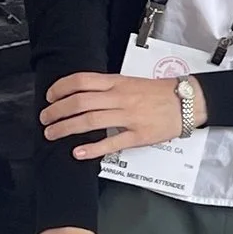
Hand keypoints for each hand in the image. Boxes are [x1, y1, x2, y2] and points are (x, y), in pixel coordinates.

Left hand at [38, 66, 204, 161]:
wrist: (187, 102)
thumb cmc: (158, 92)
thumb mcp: (131, 82)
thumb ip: (107, 87)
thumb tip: (81, 95)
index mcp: (117, 82)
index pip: (82, 81)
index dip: (61, 88)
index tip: (49, 97)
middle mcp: (120, 97)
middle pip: (80, 102)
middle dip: (57, 111)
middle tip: (44, 119)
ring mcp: (129, 117)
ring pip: (90, 121)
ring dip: (66, 128)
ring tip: (52, 134)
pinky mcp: (138, 136)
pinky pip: (112, 143)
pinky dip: (92, 148)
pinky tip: (78, 152)